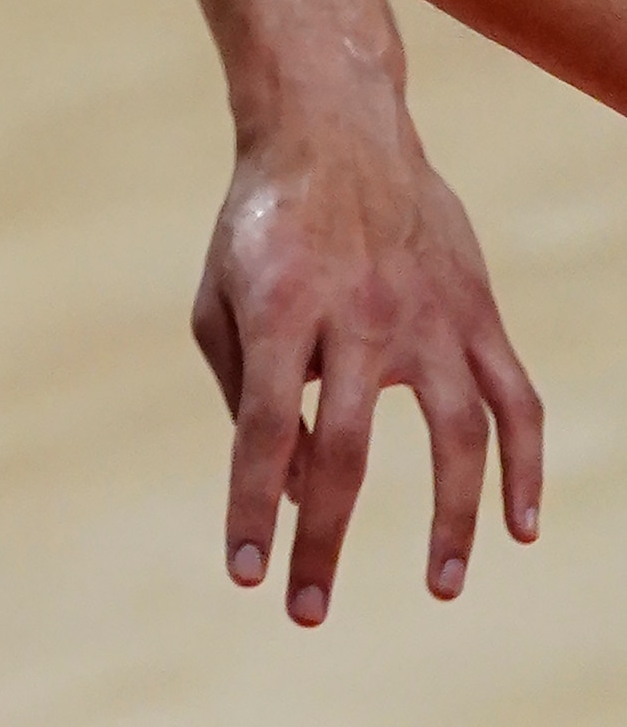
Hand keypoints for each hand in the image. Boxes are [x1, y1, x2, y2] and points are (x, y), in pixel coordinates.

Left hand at [192, 88, 541, 623]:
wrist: (333, 135)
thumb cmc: (260, 229)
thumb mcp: (221, 299)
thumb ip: (247, 396)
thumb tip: (296, 492)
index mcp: (280, 313)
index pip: (264, 431)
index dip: (255, 507)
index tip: (248, 575)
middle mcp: (356, 317)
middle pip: (348, 449)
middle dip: (326, 538)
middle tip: (308, 612)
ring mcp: (427, 315)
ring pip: (455, 435)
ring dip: (453, 519)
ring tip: (442, 588)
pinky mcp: (476, 313)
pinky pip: (517, 401)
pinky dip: (526, 466)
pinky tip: (522, 525)